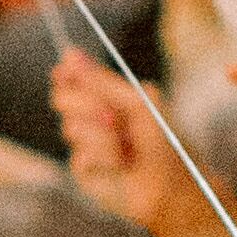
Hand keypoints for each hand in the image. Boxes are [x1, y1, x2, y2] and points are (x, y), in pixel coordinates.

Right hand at [53, 49, 199, 231]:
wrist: (175, 183)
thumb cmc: (163, 142)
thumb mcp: (137, 103)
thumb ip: (102, 81)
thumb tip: (70, 53)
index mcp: (105, 98)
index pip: (71, 78)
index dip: (67, 72)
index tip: (68, 70)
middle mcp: (91, 119)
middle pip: (61, 98)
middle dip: (85, 103)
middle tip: (112, 116)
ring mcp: (85, 145)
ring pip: (71, 127)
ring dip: (103, 135)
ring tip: (127, 145)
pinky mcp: (84, 173)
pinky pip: (80, 156)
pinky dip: (106, 157)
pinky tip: (122, 165)